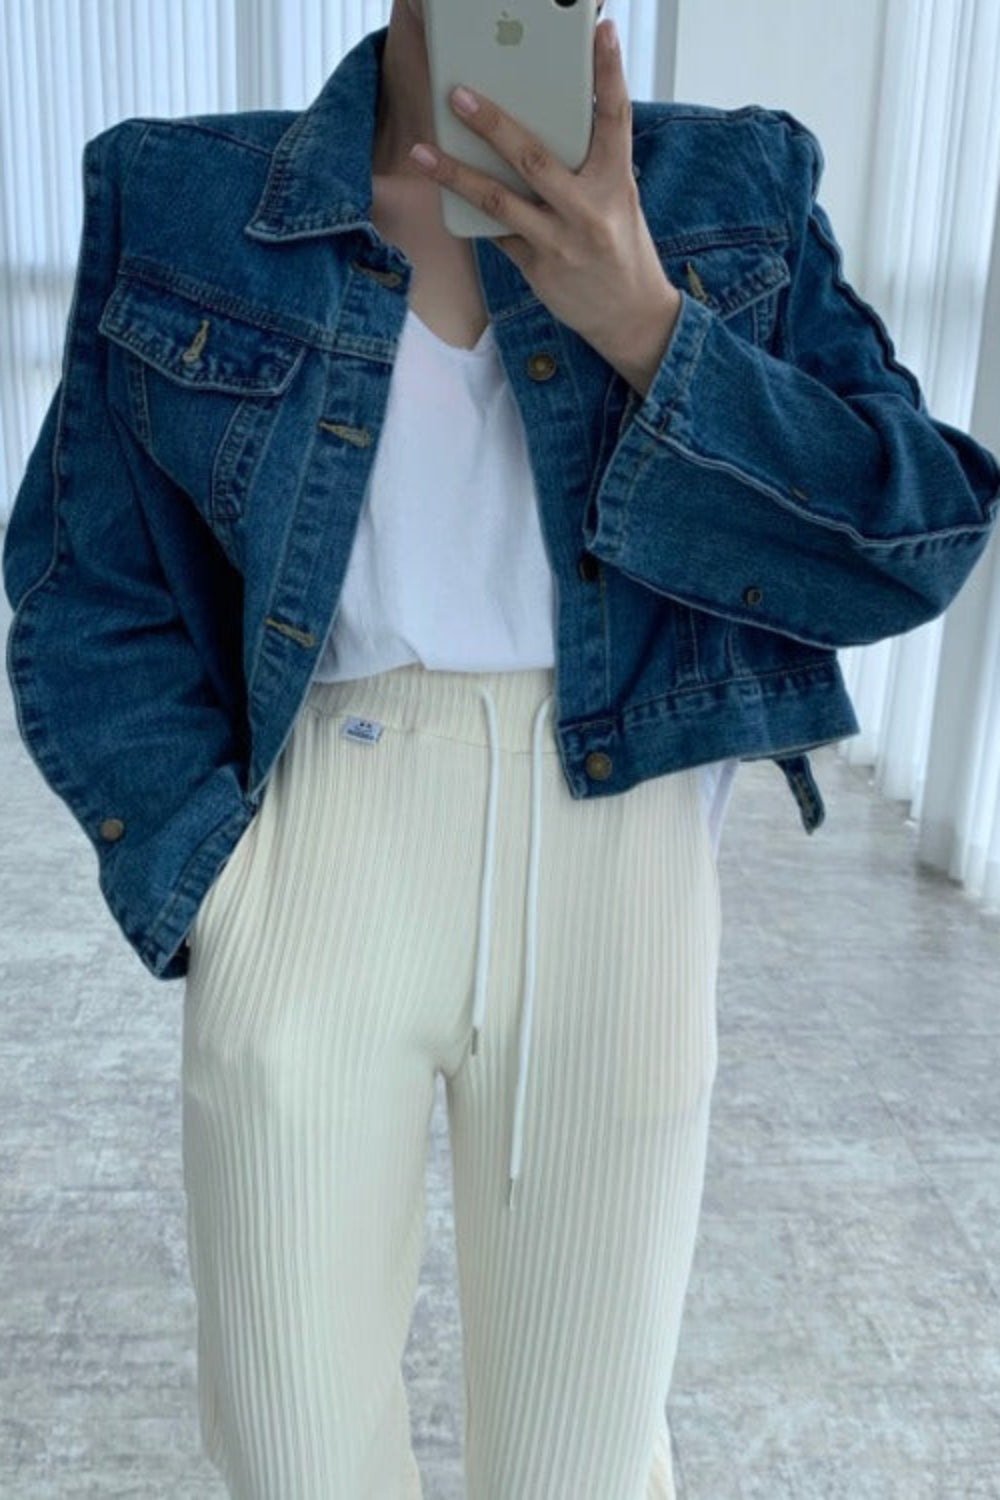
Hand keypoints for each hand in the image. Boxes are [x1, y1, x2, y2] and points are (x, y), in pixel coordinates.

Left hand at [408, 19, 679, 367]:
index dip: (609, 72)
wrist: (631, 316)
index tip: (602, 30)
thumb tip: (551, 118)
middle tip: (458, 94)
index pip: (616, 118)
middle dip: (493, 124)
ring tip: (423, 151)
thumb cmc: (621, 246)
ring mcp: (561, 242)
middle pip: (535, 158)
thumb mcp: (619, 199)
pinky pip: (497, 234)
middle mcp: (589, 211)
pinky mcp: (538, 269)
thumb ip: (591, 162)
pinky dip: (471, 213)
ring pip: (500, 201)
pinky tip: (444, 194)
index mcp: (617, 182)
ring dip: (456, 175)